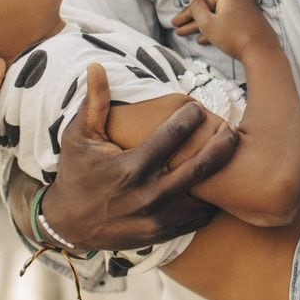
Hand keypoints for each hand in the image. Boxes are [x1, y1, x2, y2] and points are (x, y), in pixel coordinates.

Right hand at [39, 63, 237, 251]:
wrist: (68, 225)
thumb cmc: (75, 174)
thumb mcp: (79, 137)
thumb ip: (94, 103)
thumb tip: (96, 65)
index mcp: (131, 168)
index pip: (174, 135)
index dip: (191, 117)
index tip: (197, 107)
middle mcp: (148, 195)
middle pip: (201, 166)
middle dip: (222, 144)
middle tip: (231, 129)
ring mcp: (157, 219)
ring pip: (205, 195)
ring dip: (220, 174)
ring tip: (230, 155)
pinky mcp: (161, 234)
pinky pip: (198, 219)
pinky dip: (210, 201)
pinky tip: (216, 184)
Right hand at [168, 0, 276, 57]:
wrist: (261, 53)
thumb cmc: (235, 37)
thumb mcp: (209, 24)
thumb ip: (197, 9)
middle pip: (207, 1)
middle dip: (189, 14)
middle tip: (175, 23)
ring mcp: (241, 8)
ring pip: (214, 12)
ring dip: (198, 23)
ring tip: (181, 33)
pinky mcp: (245, 19)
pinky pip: (225, 19)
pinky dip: (213, 28)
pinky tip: (201, 40)